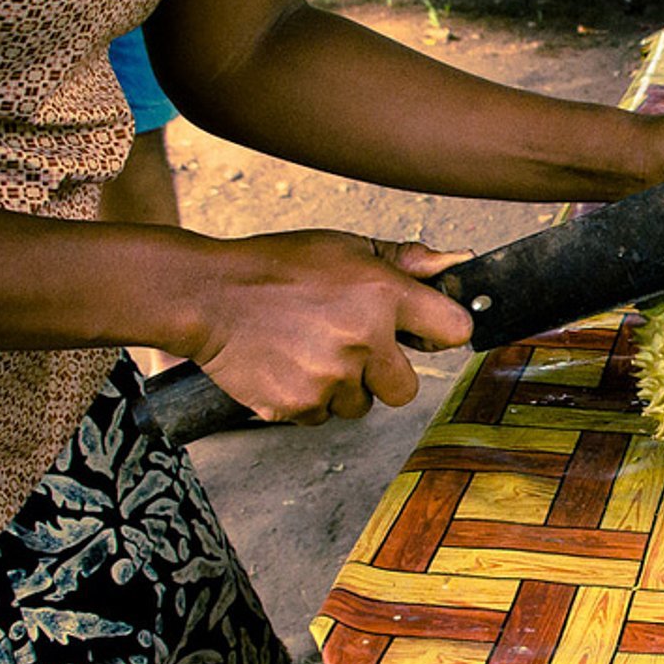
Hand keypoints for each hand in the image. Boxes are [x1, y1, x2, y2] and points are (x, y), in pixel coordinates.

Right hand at [186, 232, 472, 424]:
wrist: (206, 295)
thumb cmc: (276, 267)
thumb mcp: (345, 247)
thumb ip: (405, 259)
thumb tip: (457, 261)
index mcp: (382, 294)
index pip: (455, 330)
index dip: (441, 332)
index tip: (426, 333)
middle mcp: (364, 339)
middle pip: (407, 387)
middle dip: (385, 372)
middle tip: (350, 346)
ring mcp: (331, 377)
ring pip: (362, 403)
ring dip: (344, 385)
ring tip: (309, 349)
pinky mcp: (300, 405)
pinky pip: (322, 415)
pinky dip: (309, 397)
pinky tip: (288, 364)